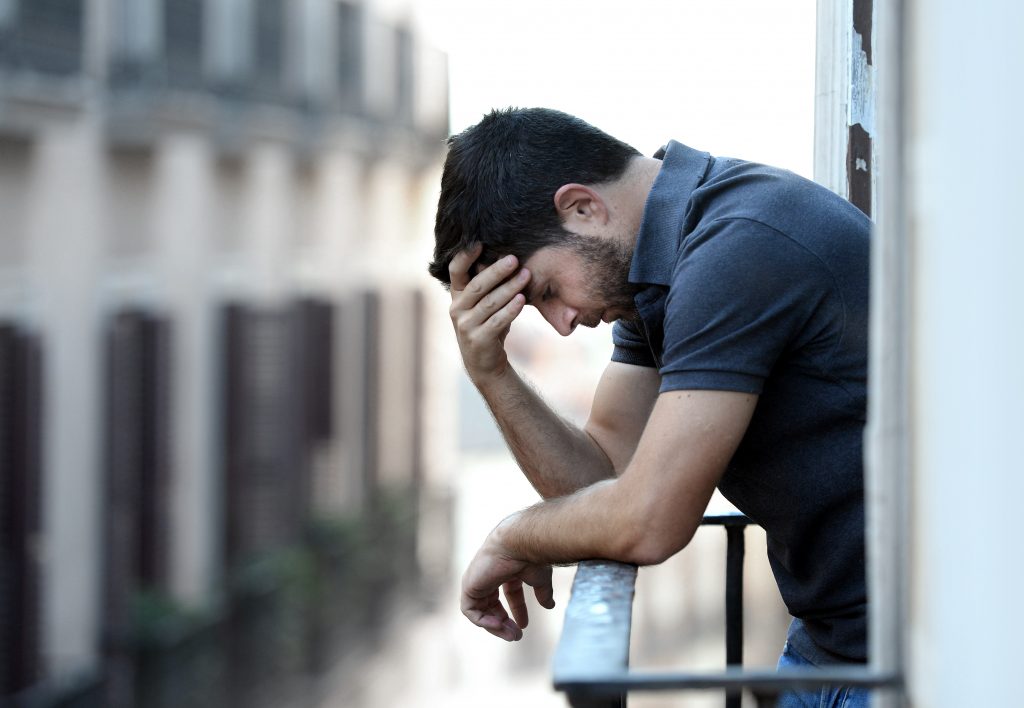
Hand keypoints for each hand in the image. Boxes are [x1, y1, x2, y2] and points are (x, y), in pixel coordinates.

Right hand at [448, 243, 530, 385]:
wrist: (485, 362)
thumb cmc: (488, 325)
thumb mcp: (485, 303)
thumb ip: (490, 284)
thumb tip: (510, 256)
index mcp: (457, 295)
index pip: (456, 271)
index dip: (465, 256)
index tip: (479, 242)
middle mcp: (457, 309)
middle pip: (477, 285)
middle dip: (497, 271)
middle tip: (515, 259)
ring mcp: (465, 325)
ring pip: (489, 302)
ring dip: (509, 288)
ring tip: (526, 276)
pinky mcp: (478, 339)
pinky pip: (497, 320)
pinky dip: (511, 309)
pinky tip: (522, 299)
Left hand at [461, 522, 554, 641]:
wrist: (518, 544)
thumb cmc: (531, 556)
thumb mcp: (541, 579)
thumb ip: (543, 592)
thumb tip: (550, 606)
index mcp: (507, 568)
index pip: (509, 593)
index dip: (517, 610)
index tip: (524, 626)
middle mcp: (490, 573)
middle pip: (492, 604)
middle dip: (504, 622)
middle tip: (516, 636)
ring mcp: (478, 579)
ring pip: (480, 610)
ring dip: (495, 626)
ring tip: (510, 635)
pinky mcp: (469, 586)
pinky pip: (470, 611)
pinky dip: (483, 621)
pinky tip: (499, 625)